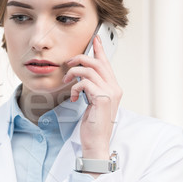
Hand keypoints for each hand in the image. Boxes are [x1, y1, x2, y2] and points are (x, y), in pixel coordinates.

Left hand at [62, 35, 122, 161]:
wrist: (96, 142)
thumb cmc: (94, 125)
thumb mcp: (93, 102)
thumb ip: (92, 88)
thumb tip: (82, 76)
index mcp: (113, 87)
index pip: (106, 64)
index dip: (100, 49)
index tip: (95, 39)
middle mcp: (114, 88)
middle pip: (97, 62)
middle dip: (80, 58)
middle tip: (68, 63)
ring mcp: (109, 93)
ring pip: (89, 70)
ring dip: (74, 73)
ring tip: (68, 81)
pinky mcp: (102, 99)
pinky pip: (84, 83)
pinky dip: (75, 87)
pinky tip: (75, 97)